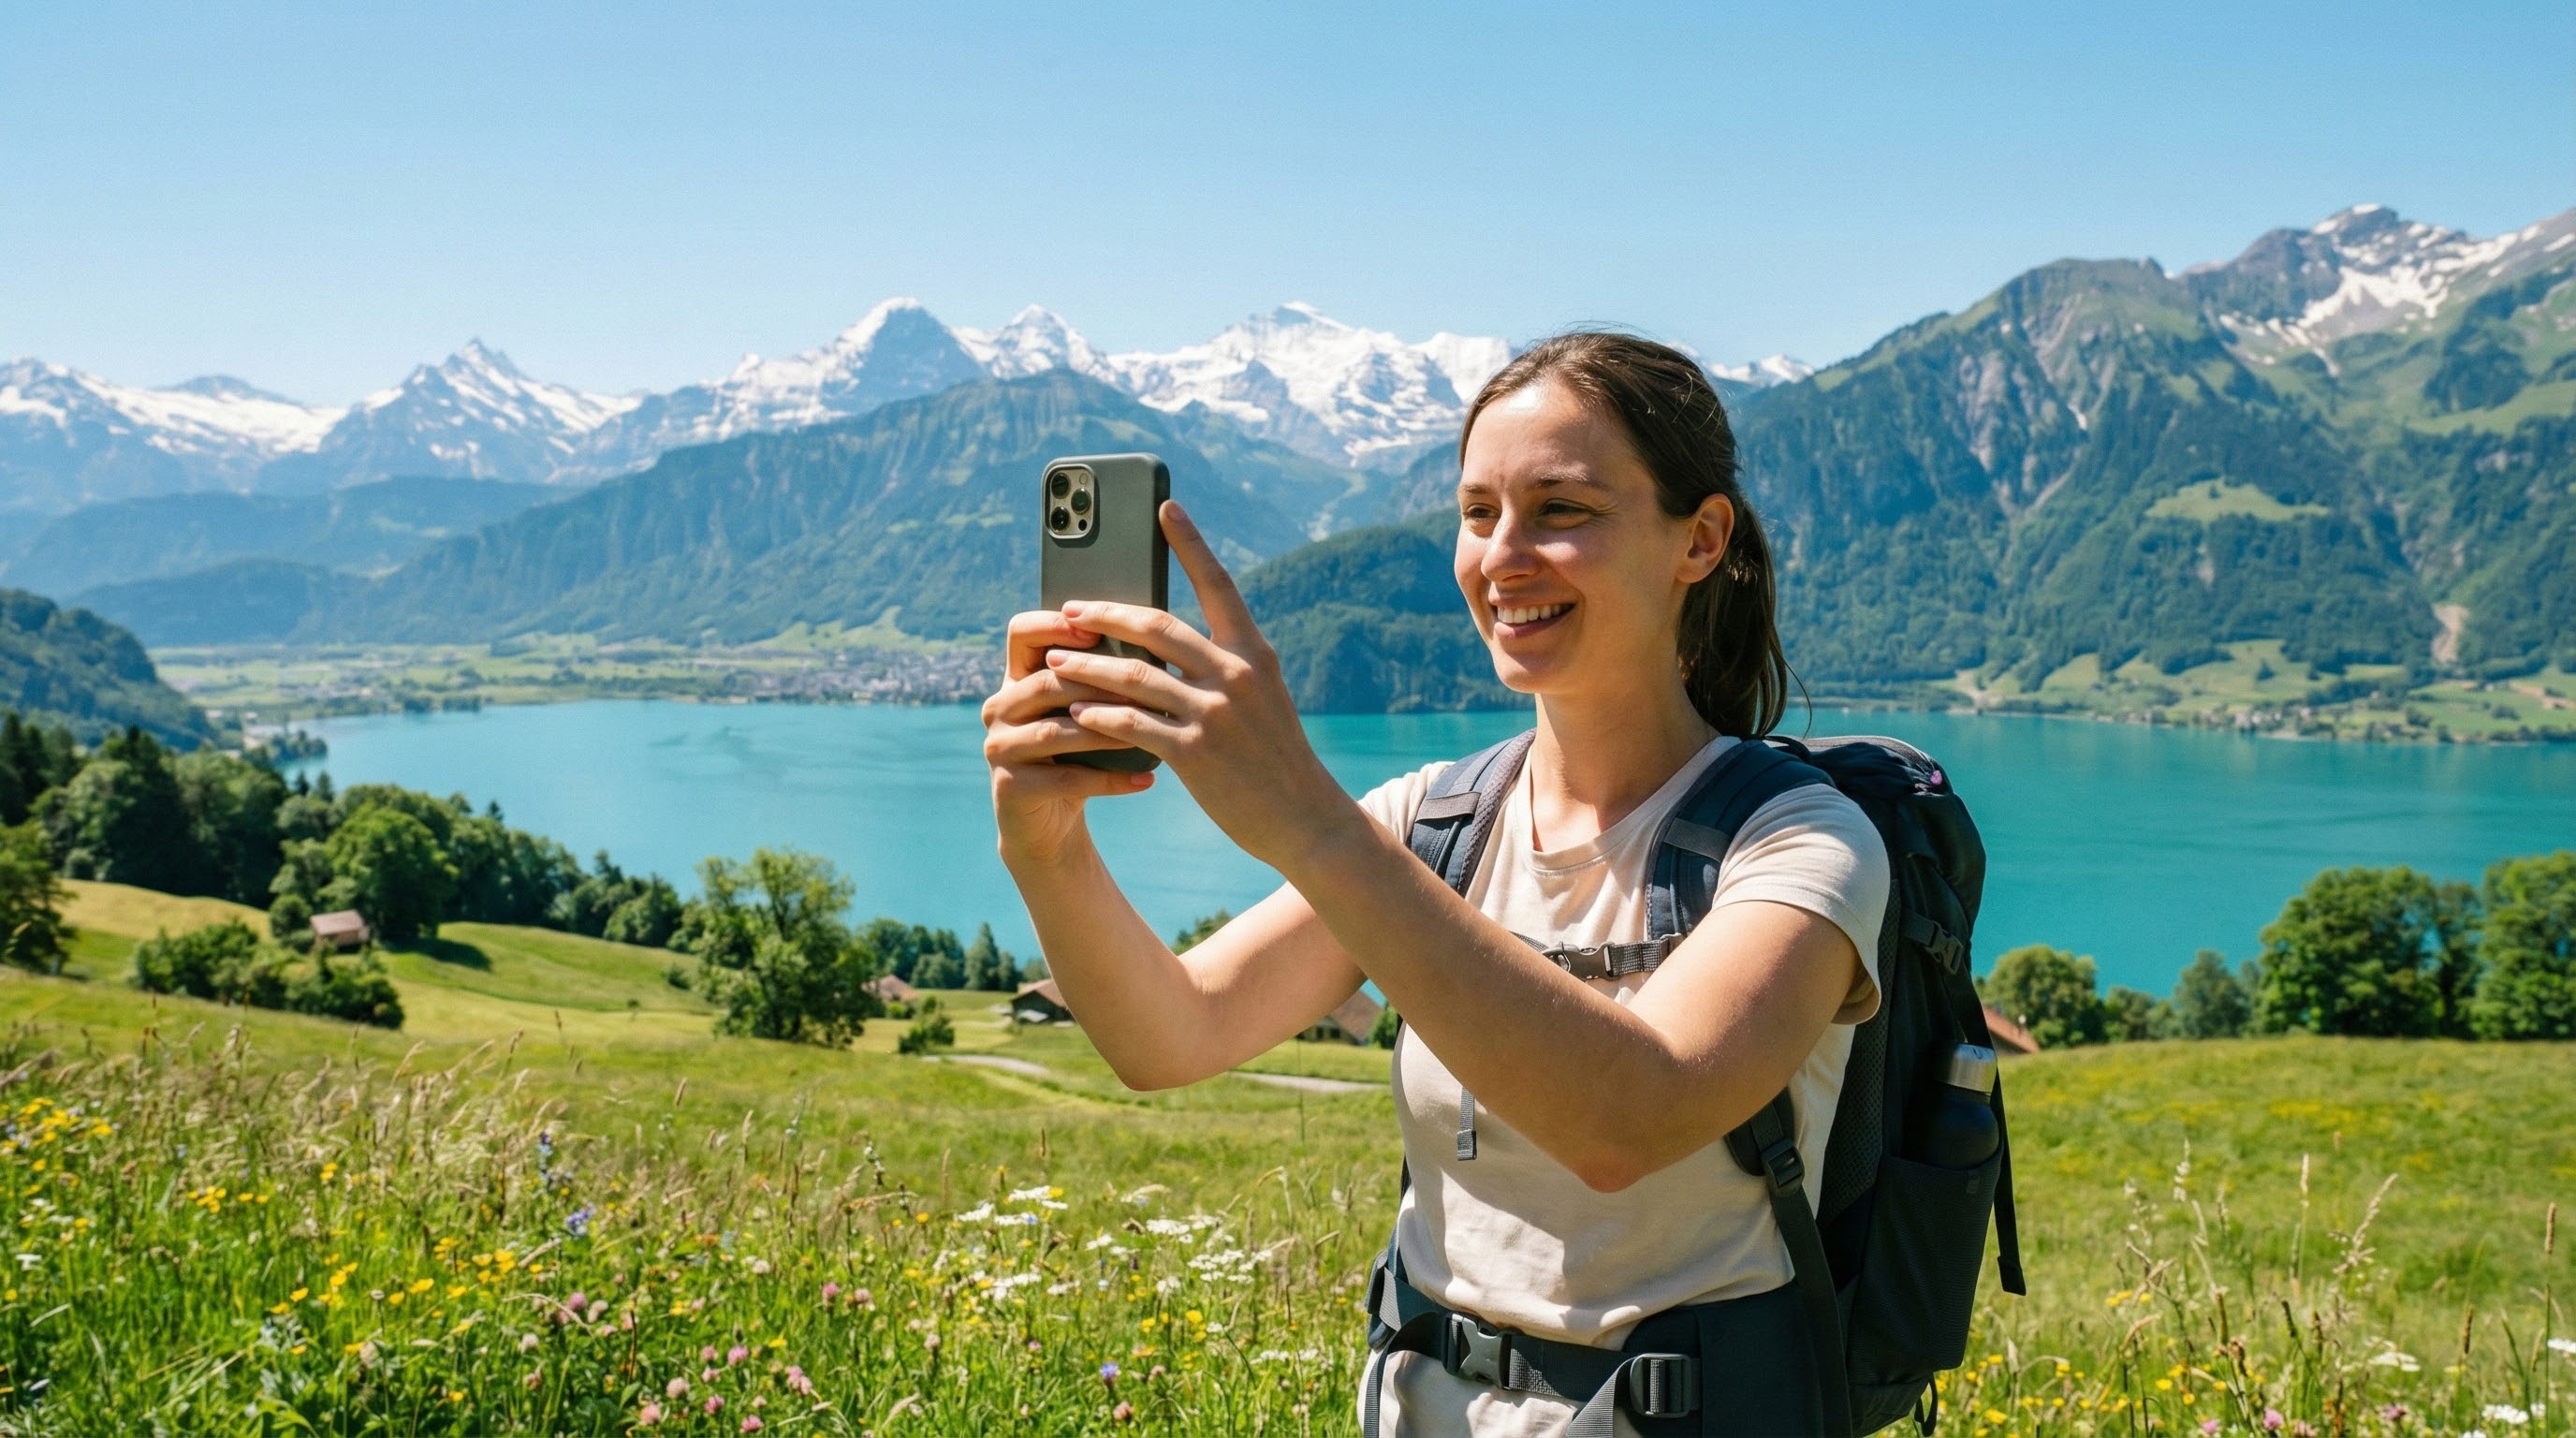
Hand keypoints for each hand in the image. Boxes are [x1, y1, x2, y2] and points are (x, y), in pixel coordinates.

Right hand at [982, 604, 1156, 866]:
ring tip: (1153, 730)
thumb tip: (1156, 646)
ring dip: (1108, 731)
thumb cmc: (1077, 759)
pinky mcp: (1009, 787)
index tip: (1098, 631)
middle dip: (1099, 683)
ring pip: (1056, 731)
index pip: (1022, 632)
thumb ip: (1099, 682)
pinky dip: (1110, 780)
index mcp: (1015, 680)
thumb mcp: (1083, 715)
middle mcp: (998, 708)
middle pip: (1046, 683)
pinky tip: (1147, 779)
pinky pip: (1066, 778)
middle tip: (1150, 686)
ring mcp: (998, 748)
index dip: (1055, 625)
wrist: (1048, 825)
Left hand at [1043, 501, 1353, 869]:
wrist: (1306, 818)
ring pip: (1134, 677)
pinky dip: (1099, 716)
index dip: (1191, 544)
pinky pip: (1132, 726)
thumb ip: (1224, 666)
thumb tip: (1165, 644)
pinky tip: (1076, 713)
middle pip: (1157, 627)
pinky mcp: (1195, 755)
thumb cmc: (1276, 758)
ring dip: (1087, 668)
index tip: (1166, 507)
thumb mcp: (1264, 699)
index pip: (1218, 584)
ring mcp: (1215, 714)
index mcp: (1254, 653)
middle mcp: (1236, 675)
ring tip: (1053, 663)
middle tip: (1069, 611)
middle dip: (1105, 615)